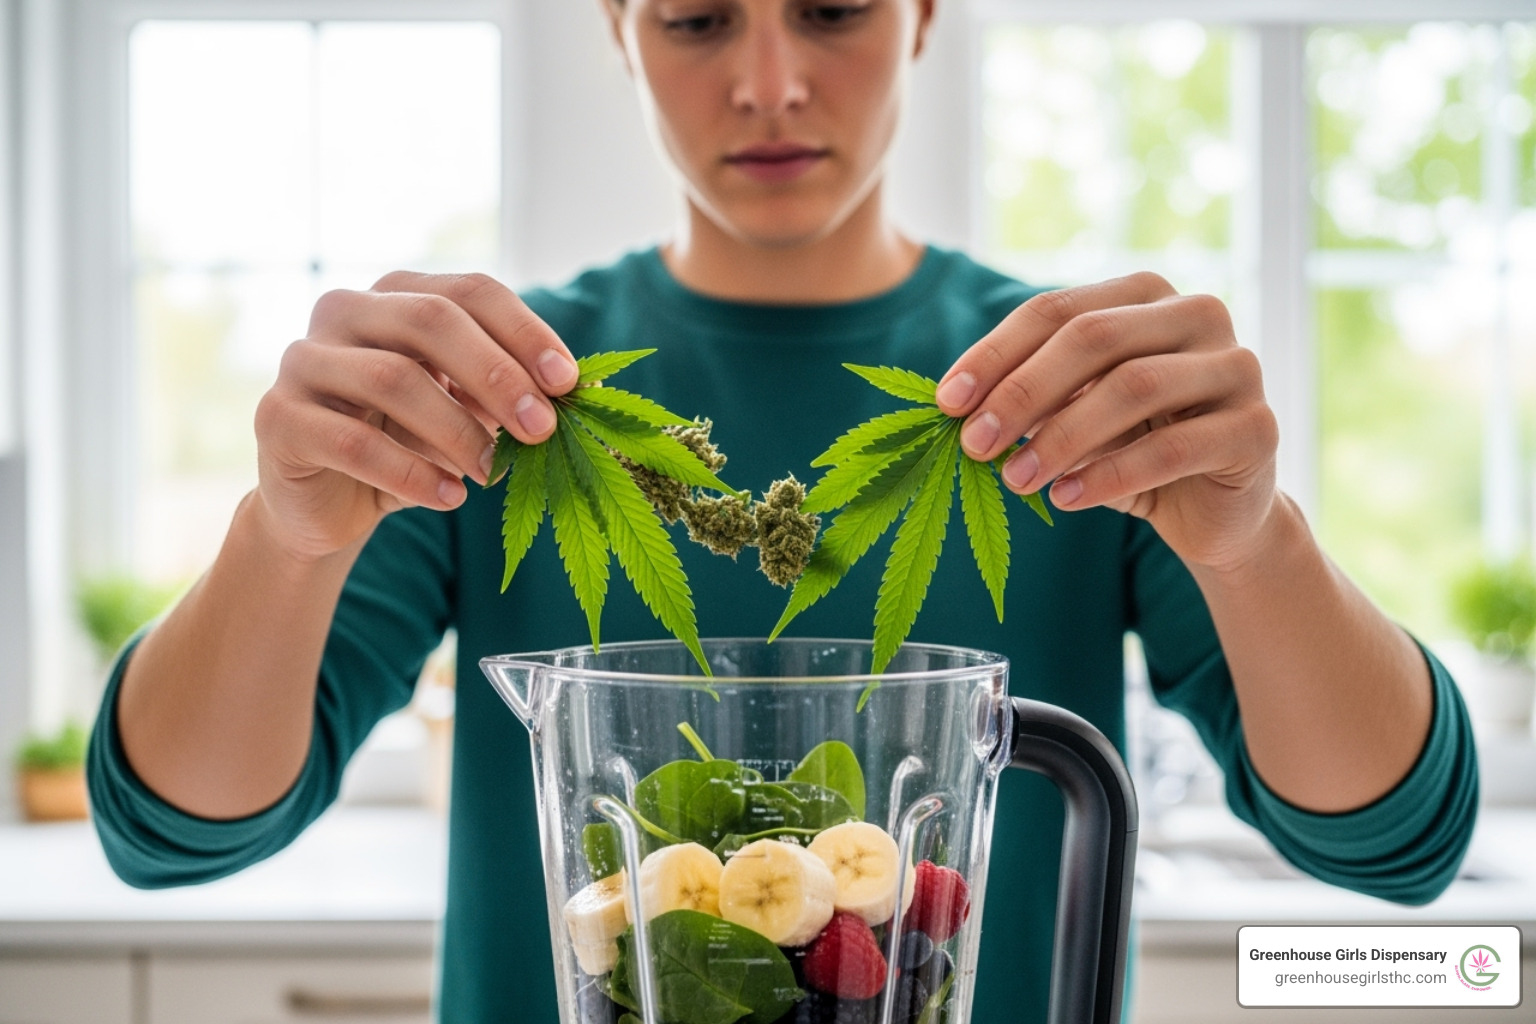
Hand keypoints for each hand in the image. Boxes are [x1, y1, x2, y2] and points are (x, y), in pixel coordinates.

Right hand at [253, 271, 577, 560]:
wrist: (328, 504)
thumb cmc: (408, 445)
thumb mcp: (466, 415)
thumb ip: (508, 396)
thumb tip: (579, 392)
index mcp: (398, 296)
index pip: (470, 291)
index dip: (524, 332)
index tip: (566, 382)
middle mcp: (345, 311)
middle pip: (430, 320)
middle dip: (496, 374)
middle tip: (540, 428)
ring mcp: (304, 360)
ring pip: (392, 379)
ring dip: (457, 430)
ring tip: (493, 472)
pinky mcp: (278, 418)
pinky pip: (353, 442)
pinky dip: (412, 474)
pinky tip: (451, 498)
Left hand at [935, 273, 1279, 573]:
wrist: (1215, 511)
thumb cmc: (1131, 449)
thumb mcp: (1073, 415)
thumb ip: (1031, 397)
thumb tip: (957, 406)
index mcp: (1145, 295)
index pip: (1056, 310)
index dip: (996, 354)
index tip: (948, 403)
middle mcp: (1198, 314)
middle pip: (1094, 338)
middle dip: (1023, 392)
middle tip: (975, 444)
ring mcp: (1236, 367)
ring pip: (1133, 387)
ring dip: (1062, 437)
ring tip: (1016, 480)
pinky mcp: (1258, 428)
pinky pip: (1173, 447)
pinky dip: (1110, 475)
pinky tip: (1067, 499)